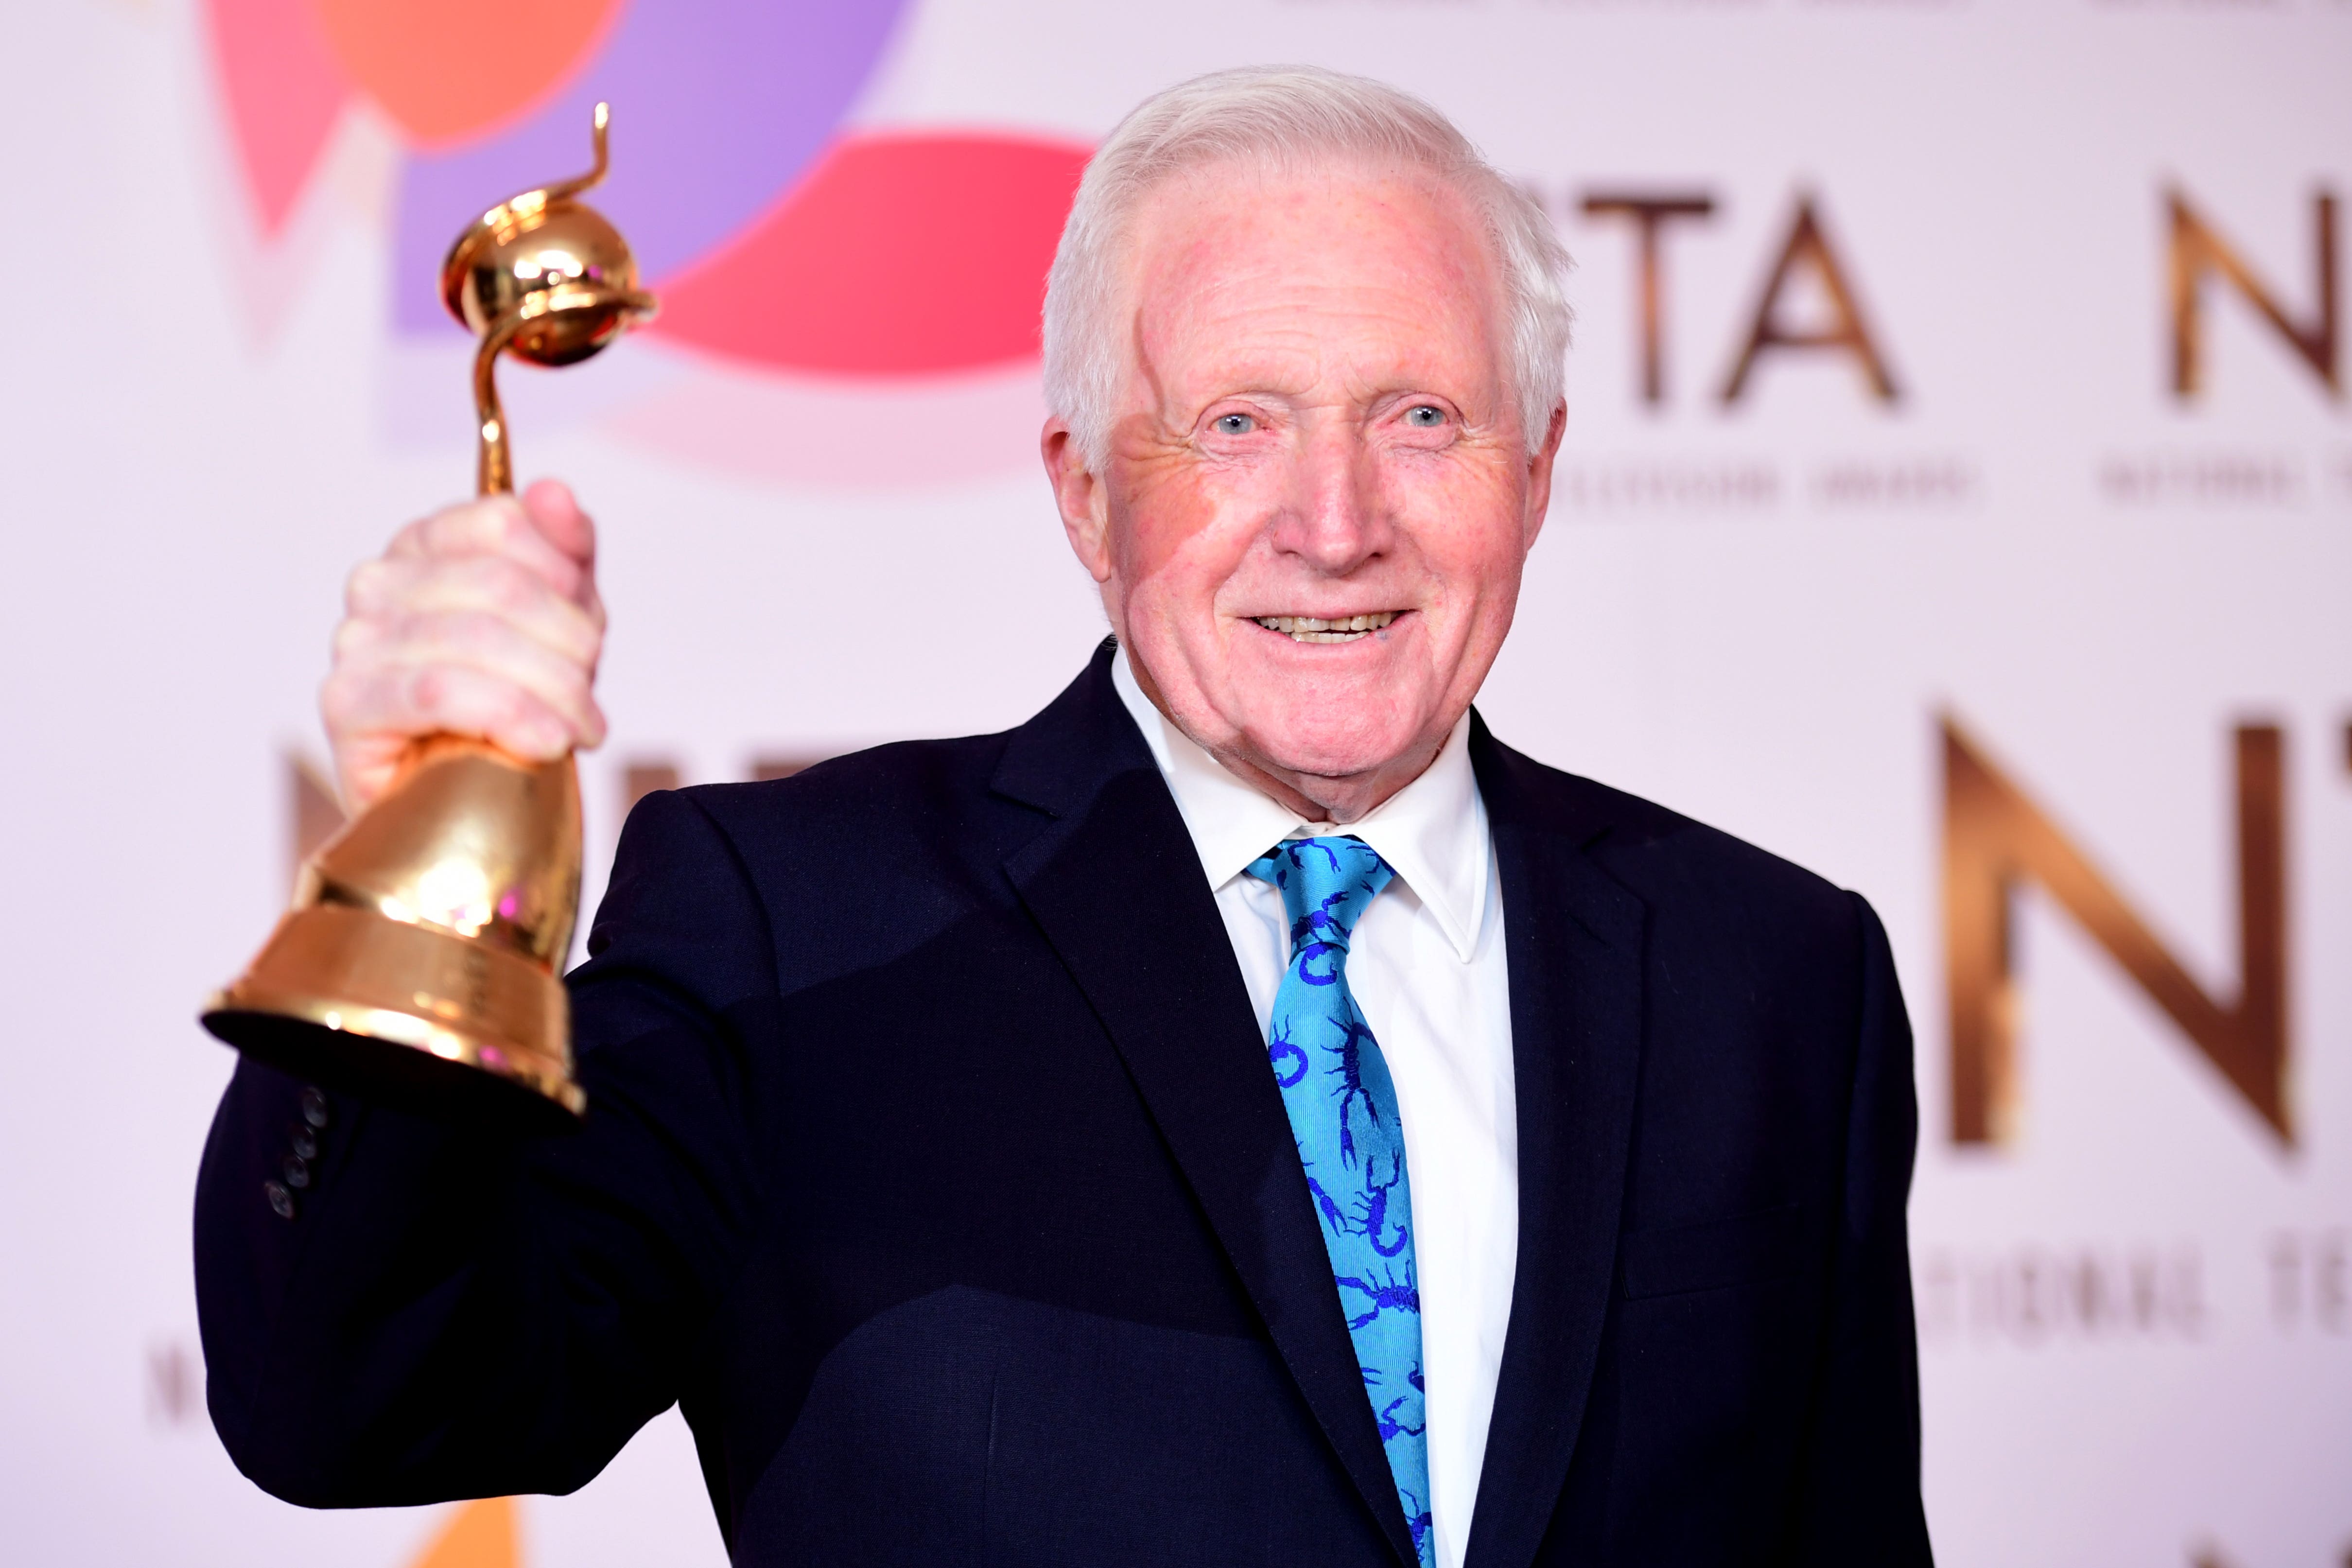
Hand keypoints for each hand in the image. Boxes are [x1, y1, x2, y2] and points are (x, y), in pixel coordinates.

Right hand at [322, 479, 607, 812]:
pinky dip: (511, 717)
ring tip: (579, 729)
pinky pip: (438, 692)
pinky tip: (547, 744)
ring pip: (478, 639)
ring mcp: (354, 641)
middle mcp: (377, 583)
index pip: (502, 522)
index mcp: (422, 545)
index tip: (592, 632)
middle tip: (589, 700)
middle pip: (500, 586)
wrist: (467, 800)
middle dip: (569, 647)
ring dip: (554, 691)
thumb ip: (565, 552)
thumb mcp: (560, 618)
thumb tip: (554, 492)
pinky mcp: (346, 704)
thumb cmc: (513, 701)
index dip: (566, 577)